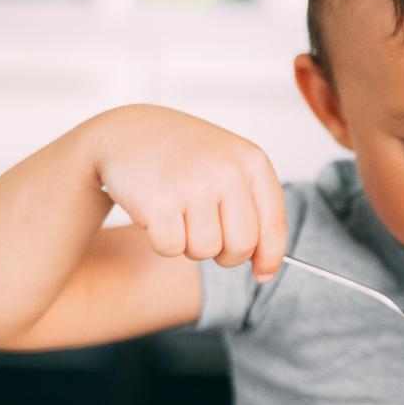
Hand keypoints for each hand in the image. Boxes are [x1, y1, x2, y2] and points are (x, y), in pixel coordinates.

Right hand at [87, 104, 287, 280]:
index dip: (269, 256)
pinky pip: (171, 249)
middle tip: (207, 234)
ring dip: (190, 244)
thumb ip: (254, 211)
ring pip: (205, 251)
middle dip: (225, 253)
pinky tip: (158, 213)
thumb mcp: (230, 167)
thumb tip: (266, 271)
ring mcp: (194, 185)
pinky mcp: (160, 202)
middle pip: (242, 246)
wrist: (129, 131)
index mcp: (253, 162)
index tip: (262, 273)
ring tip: (179, 213)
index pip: (274, 224)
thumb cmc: (184, 155)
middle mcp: (228, 171)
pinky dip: (162, 241)